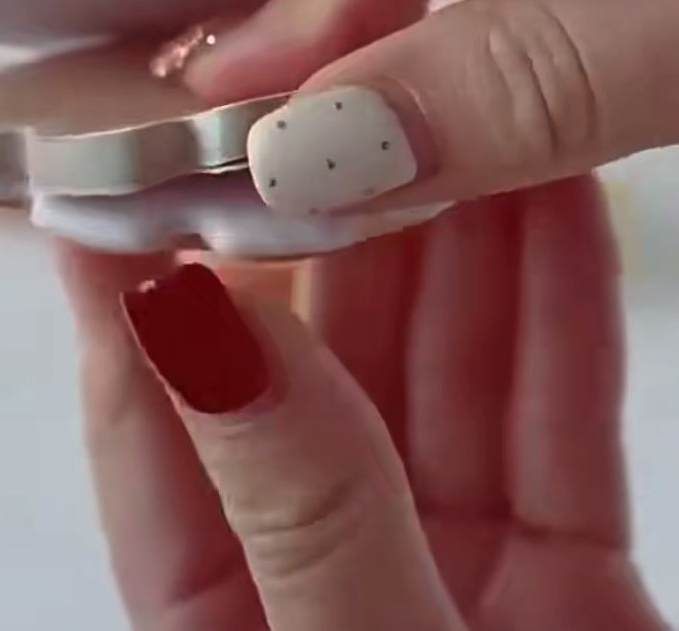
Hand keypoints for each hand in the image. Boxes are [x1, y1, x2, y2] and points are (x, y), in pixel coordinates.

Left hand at [59, 177, 668, 629]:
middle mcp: (331, 589)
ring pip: (443, 373)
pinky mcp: (571, 575)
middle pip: (316, 377)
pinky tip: (548, 210)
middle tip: (320, 118)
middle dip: (327, 240)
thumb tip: (193, 331)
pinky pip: (555, 414)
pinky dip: (556, 308)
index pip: (160, 437)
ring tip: (445, 121)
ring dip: (453, 246)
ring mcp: (457, 572)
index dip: (141, 302)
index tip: (132, 184)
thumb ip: (292, 508)